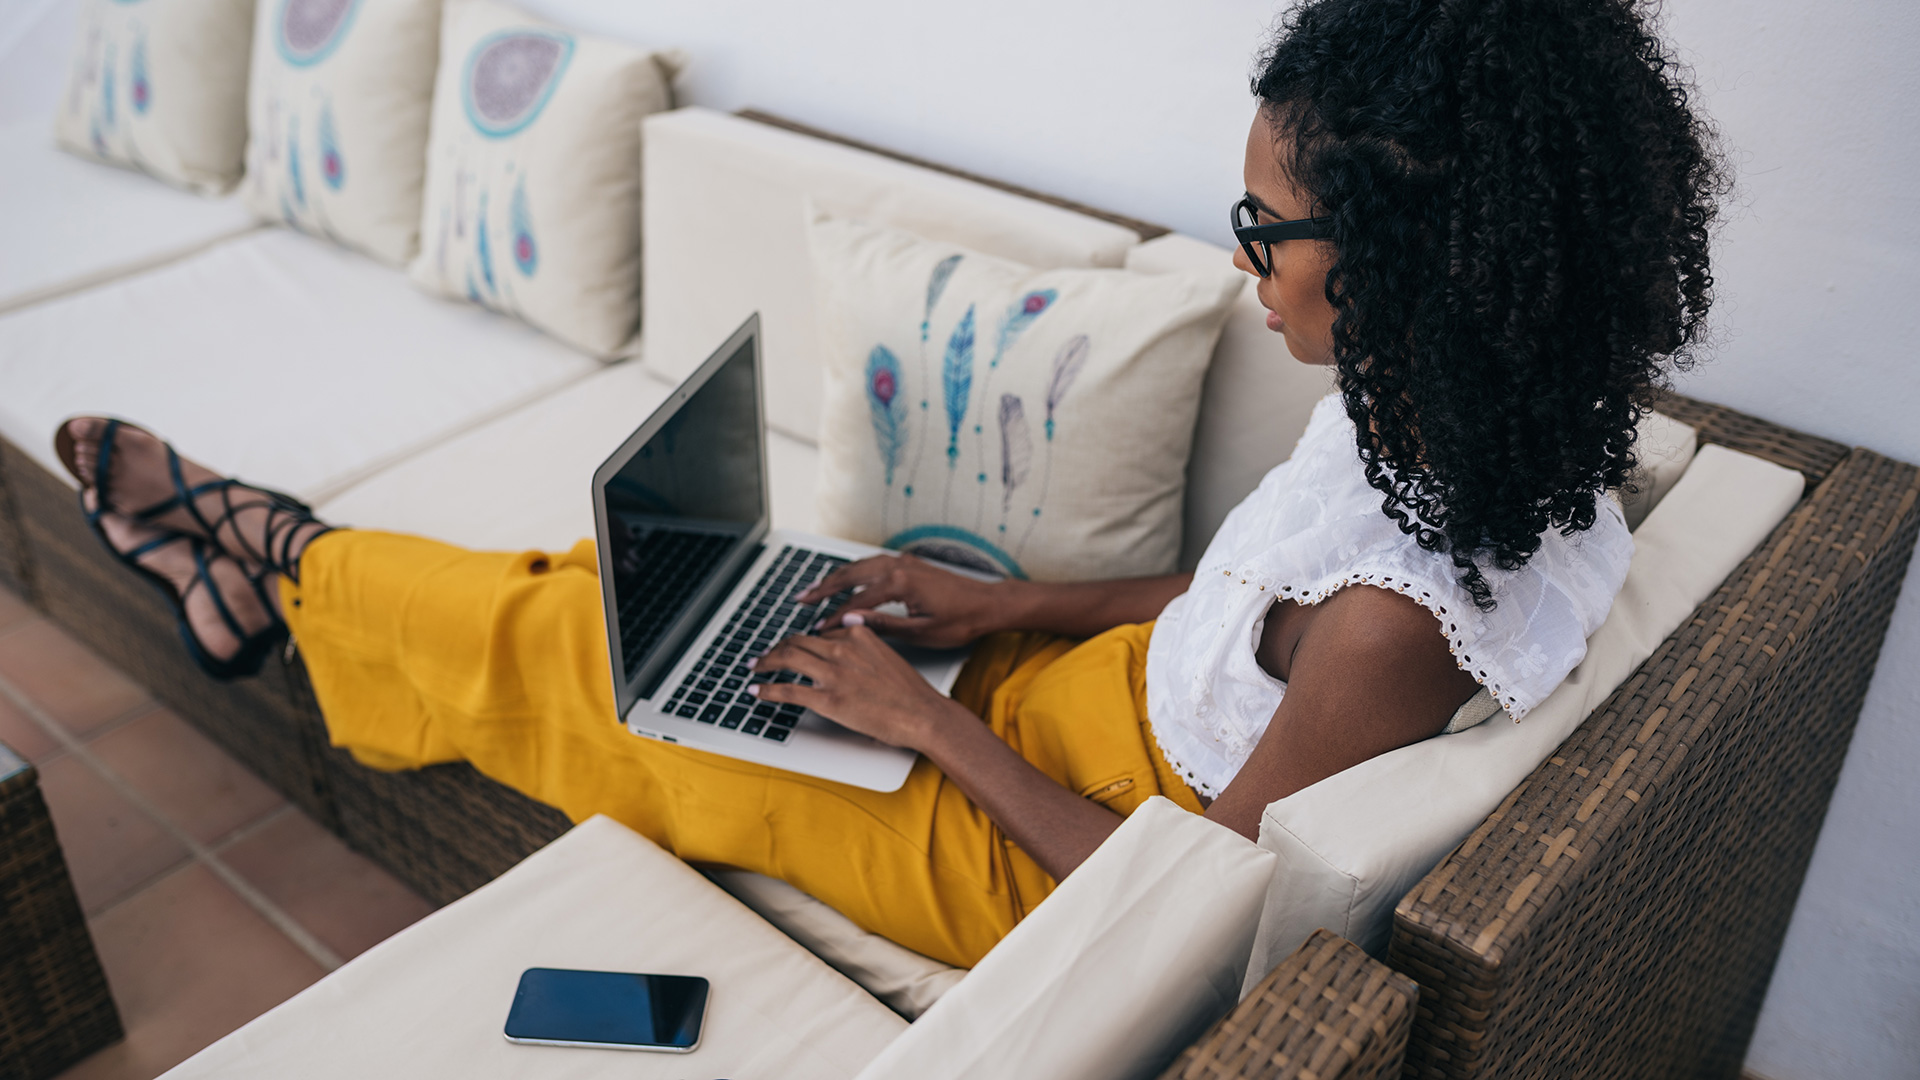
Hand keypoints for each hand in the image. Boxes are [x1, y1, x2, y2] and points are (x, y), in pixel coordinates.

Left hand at [749, 619, 972, 749]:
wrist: (922, 714)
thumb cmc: (909, 691)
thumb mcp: (887, 652)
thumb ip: (865, 638)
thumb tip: (849, 625)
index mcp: (857, 634)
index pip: (818, 634)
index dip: (800, 642)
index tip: (791, 648)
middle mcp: (842, 648)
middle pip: (796, 641)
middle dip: (776, 648)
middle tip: (765, 656)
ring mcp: (833, 674)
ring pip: (787, 659)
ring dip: (765, 662)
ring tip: (756, 667)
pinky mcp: (828, 700)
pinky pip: (788, 691)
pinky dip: (767, 690)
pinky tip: (757, 692)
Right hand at [794, 553, 1012, 648]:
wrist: (988, 604)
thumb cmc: (961, 621)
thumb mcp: (920, 632)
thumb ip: (882, 625)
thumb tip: (850, 622)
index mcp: (900, 583)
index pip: (855, 602)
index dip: (833, 618)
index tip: (816, 630)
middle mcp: (899, 566)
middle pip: (850, 575)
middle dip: (822, 588)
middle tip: (800, 600)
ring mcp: (904, 561)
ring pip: (859, 566)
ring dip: (835, 578)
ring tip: (813, 590)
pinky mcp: (909, 562)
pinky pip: (872, 563)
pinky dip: (853, 572)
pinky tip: (844, 580)